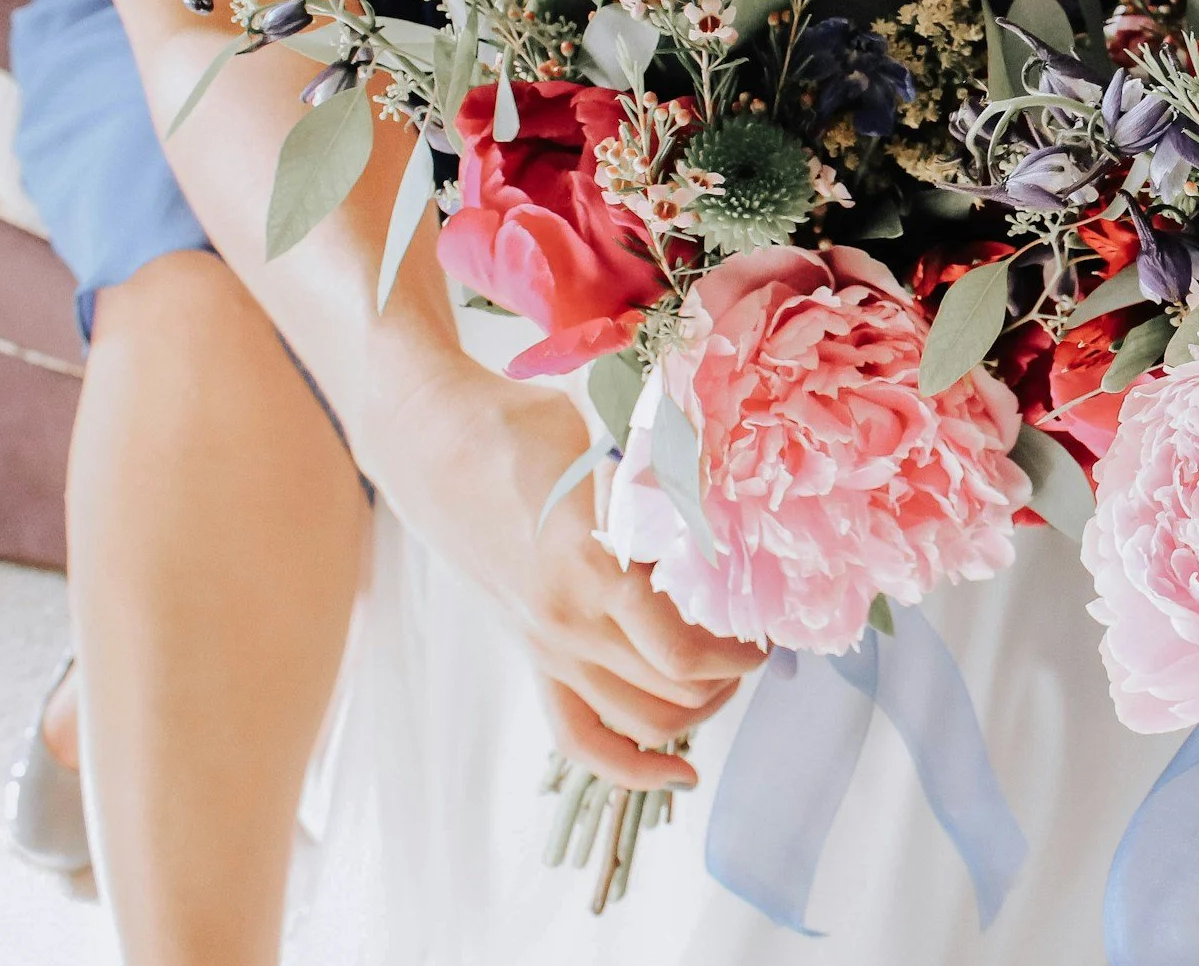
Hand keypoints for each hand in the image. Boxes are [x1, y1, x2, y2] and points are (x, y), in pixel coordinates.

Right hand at [365, 357, 766, 789]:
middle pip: (675, 690)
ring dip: (701, 709)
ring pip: (643, 721)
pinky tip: (680, 771)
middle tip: (759, 639)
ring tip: (729, 676)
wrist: (431, 442)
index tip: (768, 623)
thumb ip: (663, 476)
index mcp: (591, 564)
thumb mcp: (606, 436)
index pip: (680, 650)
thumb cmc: (522, 427)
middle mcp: (569, 619)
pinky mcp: (532, 655)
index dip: (738, 649)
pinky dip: (631, 768)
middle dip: (732, 673)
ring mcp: (547, 645)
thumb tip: (734, 496)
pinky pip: (580, 738)